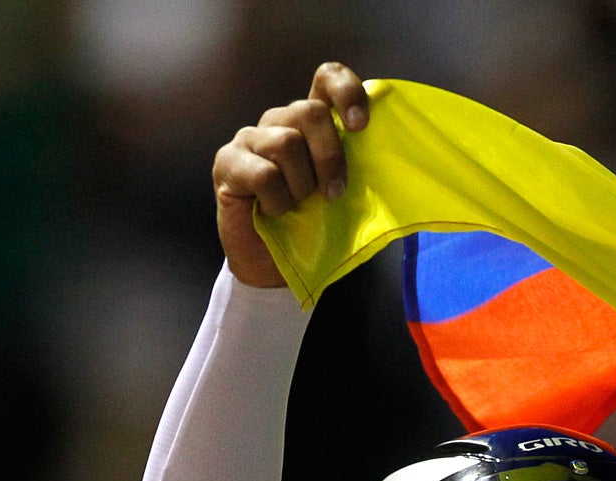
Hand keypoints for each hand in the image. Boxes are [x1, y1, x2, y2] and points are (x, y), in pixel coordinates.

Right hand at [212, 63, 369, 288]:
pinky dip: (277, 201)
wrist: (271, 266)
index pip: (326, 78)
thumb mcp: (341, 194)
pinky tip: (272, 213)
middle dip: (330, 157)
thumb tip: (388, 152)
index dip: (346, 92)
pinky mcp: (227, 161)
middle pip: (310, 112)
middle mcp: (279, 121)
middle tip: (333, 195)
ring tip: (296, 208)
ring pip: (286, 143)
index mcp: (310, 121)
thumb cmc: (310, 227)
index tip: (360, 126)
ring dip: (300, 186)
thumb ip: (356, 166)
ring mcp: (250, 138)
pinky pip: (263, 173)